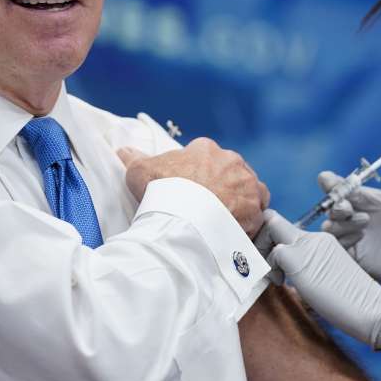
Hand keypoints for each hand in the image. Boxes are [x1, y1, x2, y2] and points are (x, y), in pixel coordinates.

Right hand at [118, 138, 269, 236]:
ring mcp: (246, 183)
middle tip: (209, 206)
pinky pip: (257, 213)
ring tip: (225, 218)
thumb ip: (134, 158)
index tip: (192, 189)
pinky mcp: (255, 207)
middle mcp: (230, 161)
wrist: (183, 217)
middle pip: (231, 172)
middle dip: (223, 186)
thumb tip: (123, 151)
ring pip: (249, 190)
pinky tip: (235, 231)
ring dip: (242, 200)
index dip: (199, 173)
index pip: (206, 156)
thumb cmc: (161, 190)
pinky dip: (249, 221)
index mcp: (205, 149)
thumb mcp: (140, 171)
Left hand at [262, 210, 380, 349]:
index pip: (288, 226)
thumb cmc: (351, 303)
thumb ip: (309, 268)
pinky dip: (271, 267)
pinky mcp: (300, 259)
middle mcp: (315, 238)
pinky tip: (283, 283)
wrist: (373, 308)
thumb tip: (283, 275)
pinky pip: (275, 253)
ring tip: (277, 277)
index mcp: (323, 241)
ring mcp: (308, 246)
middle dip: (262, 242)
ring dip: (264, 253)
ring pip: (271, 231)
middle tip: (268, 267)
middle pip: (274, 222)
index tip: (271, 260)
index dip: (272, 237)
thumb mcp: (326, 277)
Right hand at [320, 160, 380, 289]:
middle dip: (335, 205)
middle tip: (347, 207)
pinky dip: (343, 241)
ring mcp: (352, 235)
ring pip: (330, 227)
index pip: (340, 186)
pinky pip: (337, 248)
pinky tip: (360, 238)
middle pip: (331, 207)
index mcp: (365, 197)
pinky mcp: (354, 255)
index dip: (330, 182)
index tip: (327, 180)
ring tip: (363, 222)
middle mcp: (354, 215)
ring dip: (340, 223)